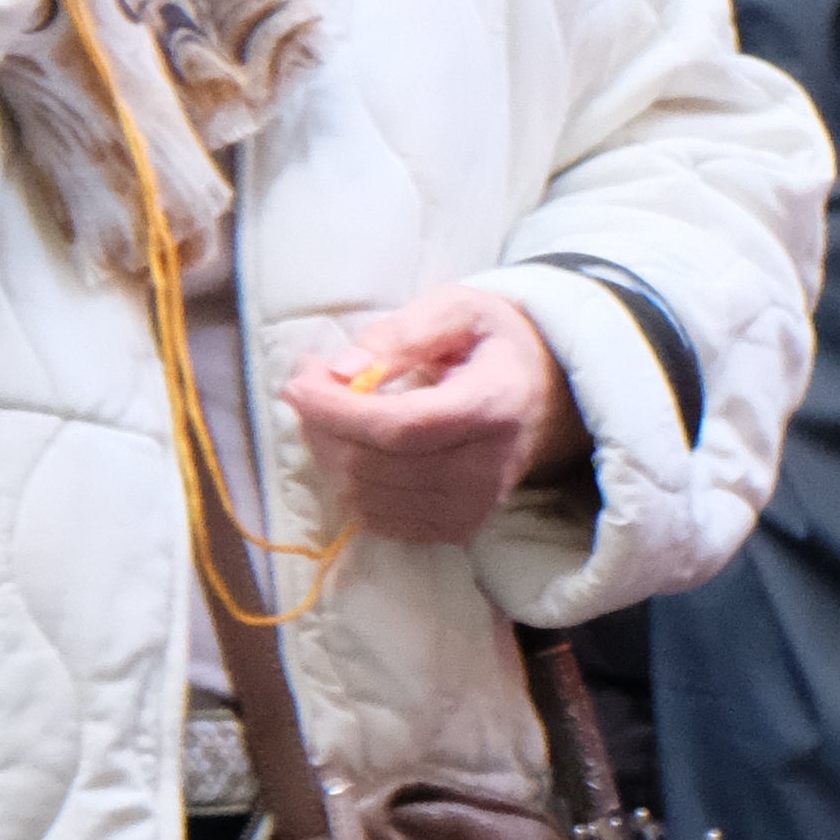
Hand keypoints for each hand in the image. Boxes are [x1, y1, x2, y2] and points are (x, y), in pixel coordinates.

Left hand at [283, 285, 591, 545]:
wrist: (542, 397)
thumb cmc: (492, 345)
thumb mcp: (457, 310)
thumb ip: (402, 333)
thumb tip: (342, 370)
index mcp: (495, 405)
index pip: (401, 426)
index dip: (336, 411)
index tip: (296, 384)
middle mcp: (489, 468)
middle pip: (374, 465)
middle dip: (321, 425)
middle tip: (310, 385)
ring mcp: (473, 507)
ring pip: (364, 496)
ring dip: (329, 453)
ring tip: (332, 411)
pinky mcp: (456, 529)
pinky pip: (376, 519)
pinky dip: (349, 483)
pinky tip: (355, 446)